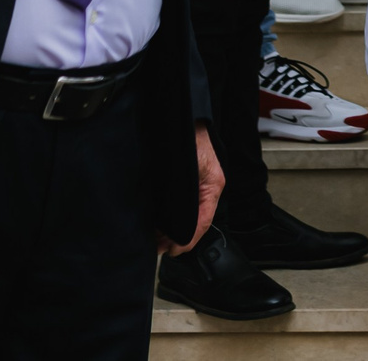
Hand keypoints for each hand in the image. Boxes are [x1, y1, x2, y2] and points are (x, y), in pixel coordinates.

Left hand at [159, 124, 223, 254]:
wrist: (181, 117)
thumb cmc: (188, 135)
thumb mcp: (190, 167)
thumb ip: (187, 196)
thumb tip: (177, 224)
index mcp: (212, 187)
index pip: (203, 222)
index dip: (187, 240)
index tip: (173, 250)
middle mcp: (205, 189)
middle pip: (194, 223)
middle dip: (176, 238)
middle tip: (158, 247)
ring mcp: (195, 187)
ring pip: (186, 217)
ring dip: (170, 229)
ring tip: (155, 239)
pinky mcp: (183, 184)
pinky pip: (179, 208)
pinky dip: (167, 219)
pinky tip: (156, 224)